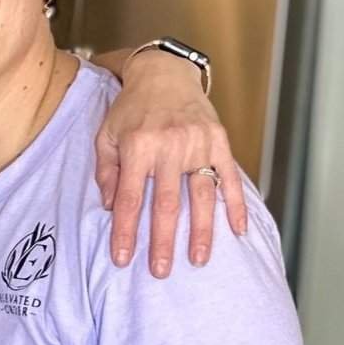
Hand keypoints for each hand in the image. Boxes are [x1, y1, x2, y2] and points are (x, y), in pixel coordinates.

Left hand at [94, 58, 246, 274]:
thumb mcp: (106, 135)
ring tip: (197, 260)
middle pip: (166, 204)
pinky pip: (230, 177)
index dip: (125, 232)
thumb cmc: (130, 110)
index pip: (128, 199)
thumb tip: (108, 208)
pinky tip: (238, 231)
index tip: (122, 259)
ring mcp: (198, 143)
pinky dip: (235, 205)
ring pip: (201, 195)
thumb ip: (105, 171)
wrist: (164, 74)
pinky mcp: (220, 140)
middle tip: (160, 271)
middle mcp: (169, 146)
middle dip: (162, 241)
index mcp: (137, 147)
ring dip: (200, 231)